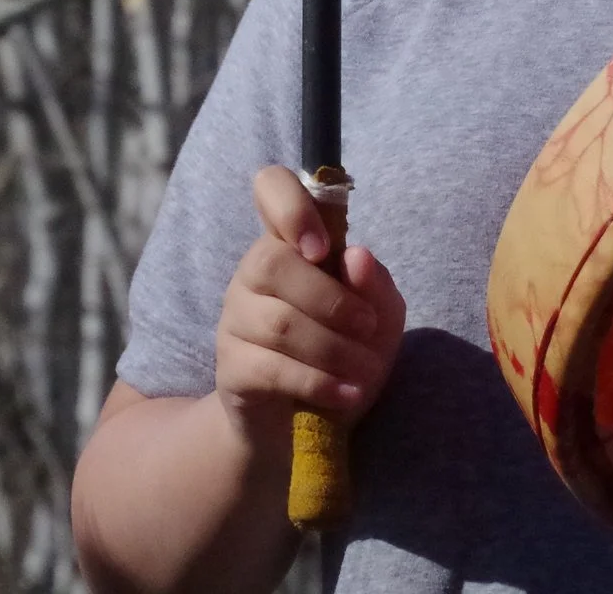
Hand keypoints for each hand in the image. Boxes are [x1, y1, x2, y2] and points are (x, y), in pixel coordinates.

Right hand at [213, 166, 405, 452]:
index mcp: (289, 243)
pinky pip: (270, 368)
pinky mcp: (232, 369)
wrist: (306, 424)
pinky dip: (318, 383)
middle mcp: (252, 273)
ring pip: (278, 322)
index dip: (292, 206)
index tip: (324, 249)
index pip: (271, 187)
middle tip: (367, 328)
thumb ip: (374, 285)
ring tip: (364, 373)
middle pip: (272, 263)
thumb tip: (356, 256)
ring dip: (334, 349)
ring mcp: (235, 320)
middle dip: (331, 300)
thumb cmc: (344, 352)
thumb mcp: (379, 317)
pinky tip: (347, 395)